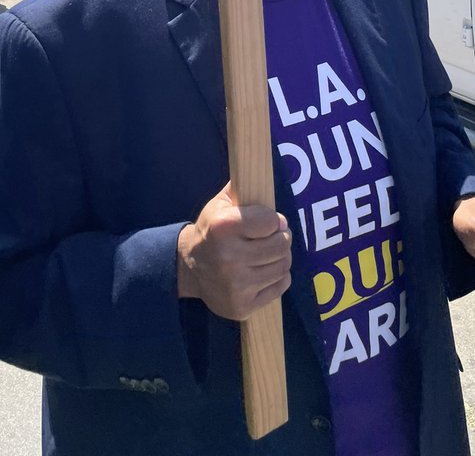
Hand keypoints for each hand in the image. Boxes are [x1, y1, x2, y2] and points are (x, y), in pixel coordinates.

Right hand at [176, 182, 291, 319]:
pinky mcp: (243, 306)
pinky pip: (280, 286)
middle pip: (282, 245)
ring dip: (280, 258)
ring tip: (267, 253)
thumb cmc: (211, 231)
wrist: (190, 268)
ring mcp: (236, 285)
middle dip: (281, 238)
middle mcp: (229, 257)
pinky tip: (263, 271)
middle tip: (271, 237)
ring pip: (284, 266)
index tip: (267, 221)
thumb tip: (258, 169)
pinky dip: (278, 277)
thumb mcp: (219, 204)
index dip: (273, 220)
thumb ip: (241, 189)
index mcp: (223, 227)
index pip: (273, 221)